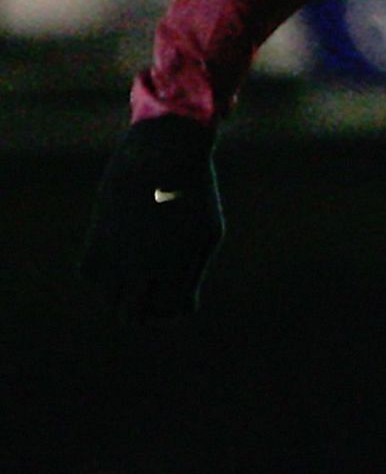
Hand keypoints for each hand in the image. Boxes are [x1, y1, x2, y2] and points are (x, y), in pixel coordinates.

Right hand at [80, 116, 223, 320]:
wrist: (162, 156)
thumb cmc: (192, 194)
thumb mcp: (207, 233)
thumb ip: (190, 271)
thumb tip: (172, 302)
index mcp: (183, 270)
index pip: (175, 310)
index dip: (175, 301)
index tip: (175, 285)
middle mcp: (149, 271)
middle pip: (134, 316)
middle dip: (143, 305)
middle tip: (148, 284)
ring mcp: (120, 257)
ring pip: (109, 297)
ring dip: (120, 286)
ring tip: (134, 260)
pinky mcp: (96, 239)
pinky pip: (89, 273)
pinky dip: (100, 266)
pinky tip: (115, 246)